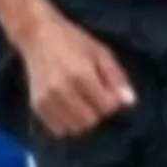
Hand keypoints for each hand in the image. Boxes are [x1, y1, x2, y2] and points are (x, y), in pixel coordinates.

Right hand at [15, 8, 135, 137]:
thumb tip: (130, 102)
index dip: (112, 101)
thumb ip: (116, 77)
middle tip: (95, 96)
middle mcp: (61, 90)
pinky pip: (58, 130)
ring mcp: (46, 99)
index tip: (108, 91)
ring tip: (82, 102)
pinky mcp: (36, 106)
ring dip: (84, 120)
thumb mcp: (101, 53)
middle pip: (91, 120)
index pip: (107, 107)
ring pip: (75, 128)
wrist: (38, 36)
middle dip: (98, 112)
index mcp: (81, 75)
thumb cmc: (74, 42)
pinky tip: (70, 109)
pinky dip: (68, 123)